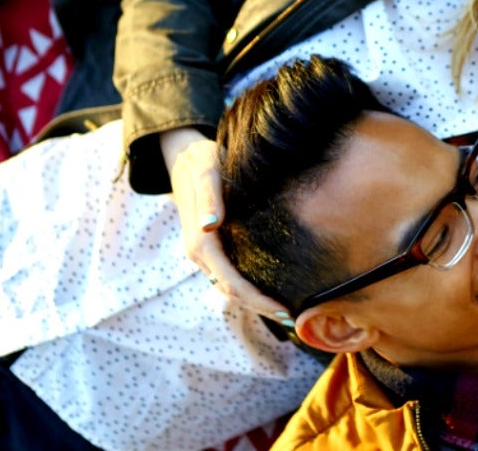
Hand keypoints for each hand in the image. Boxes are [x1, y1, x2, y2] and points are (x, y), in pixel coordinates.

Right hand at [161, 128, 291, 323]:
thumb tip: (210, 226)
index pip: (230, 282)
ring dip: (254, 303)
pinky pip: (228, 277)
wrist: (184, 158)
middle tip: (292, 319)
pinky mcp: (211, 250)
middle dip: (260, 308)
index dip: (256, 299)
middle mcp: (199, 255)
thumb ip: (209, 197)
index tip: (284, 311)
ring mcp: (204, 255)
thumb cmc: (201, 162)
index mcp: (199, 243)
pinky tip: (268, 292)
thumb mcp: (206, 172)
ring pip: (228, 288)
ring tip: (285, 313)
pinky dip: (247, 290)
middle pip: (231, 292)